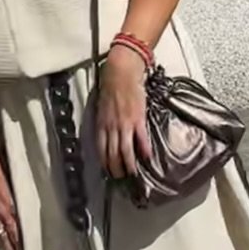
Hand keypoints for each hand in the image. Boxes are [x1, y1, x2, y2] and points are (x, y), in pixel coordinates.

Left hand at [97, 45, 151, 182]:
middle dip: (116, 168)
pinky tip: (147, 158)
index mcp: (101, 123)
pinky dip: (144, 150)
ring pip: (125, 150)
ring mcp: (124, 124)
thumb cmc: (111, 86)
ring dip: (128, 164)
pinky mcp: (137, 119)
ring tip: (132, 173)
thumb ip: (104, 121)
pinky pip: (141, 138)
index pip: (101, 148)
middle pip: (112, 153)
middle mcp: (111, 127)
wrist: (121, 73)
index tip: (107, 170)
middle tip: (120, 176)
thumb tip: (106, 131)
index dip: (104, 162)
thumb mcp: (102, 106)